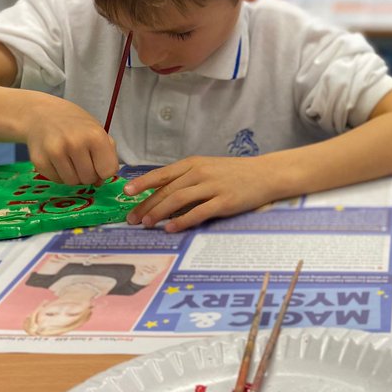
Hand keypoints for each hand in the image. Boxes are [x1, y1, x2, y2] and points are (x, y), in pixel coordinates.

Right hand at [24, 97, 119, 184]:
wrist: (41, 114)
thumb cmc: (75, 124)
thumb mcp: (98, 131)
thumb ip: (107, 155)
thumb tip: (100, 182)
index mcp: (95, 135)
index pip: (108, 171)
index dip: (104, 171)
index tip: (98, 163)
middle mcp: (75, 143)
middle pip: (89, 179)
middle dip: (88, 174)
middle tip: (82, 160)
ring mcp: (55, 152)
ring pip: (72, 182)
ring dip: (74, 176)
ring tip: (70, 159)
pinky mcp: (39, 161)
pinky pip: (57, 180)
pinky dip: (59, 175)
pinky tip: (57, 160)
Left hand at [123, 156, 279, 232]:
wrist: (265, 174)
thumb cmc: (235, 173)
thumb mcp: (208, 168)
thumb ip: (187, 178)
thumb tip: (162, 194)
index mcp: (194, 163)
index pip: (163, 174)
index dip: (143, 183)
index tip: (126, 192)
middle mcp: (201, 173)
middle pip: (167, 190)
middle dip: (147, 204)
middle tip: (132, 218)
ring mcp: (213, 187)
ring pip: (179, 200)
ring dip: (159, 212)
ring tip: (146, 224)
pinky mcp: (224, 202)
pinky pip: (198, 212)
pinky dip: (182, 221)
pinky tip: (170, 228)